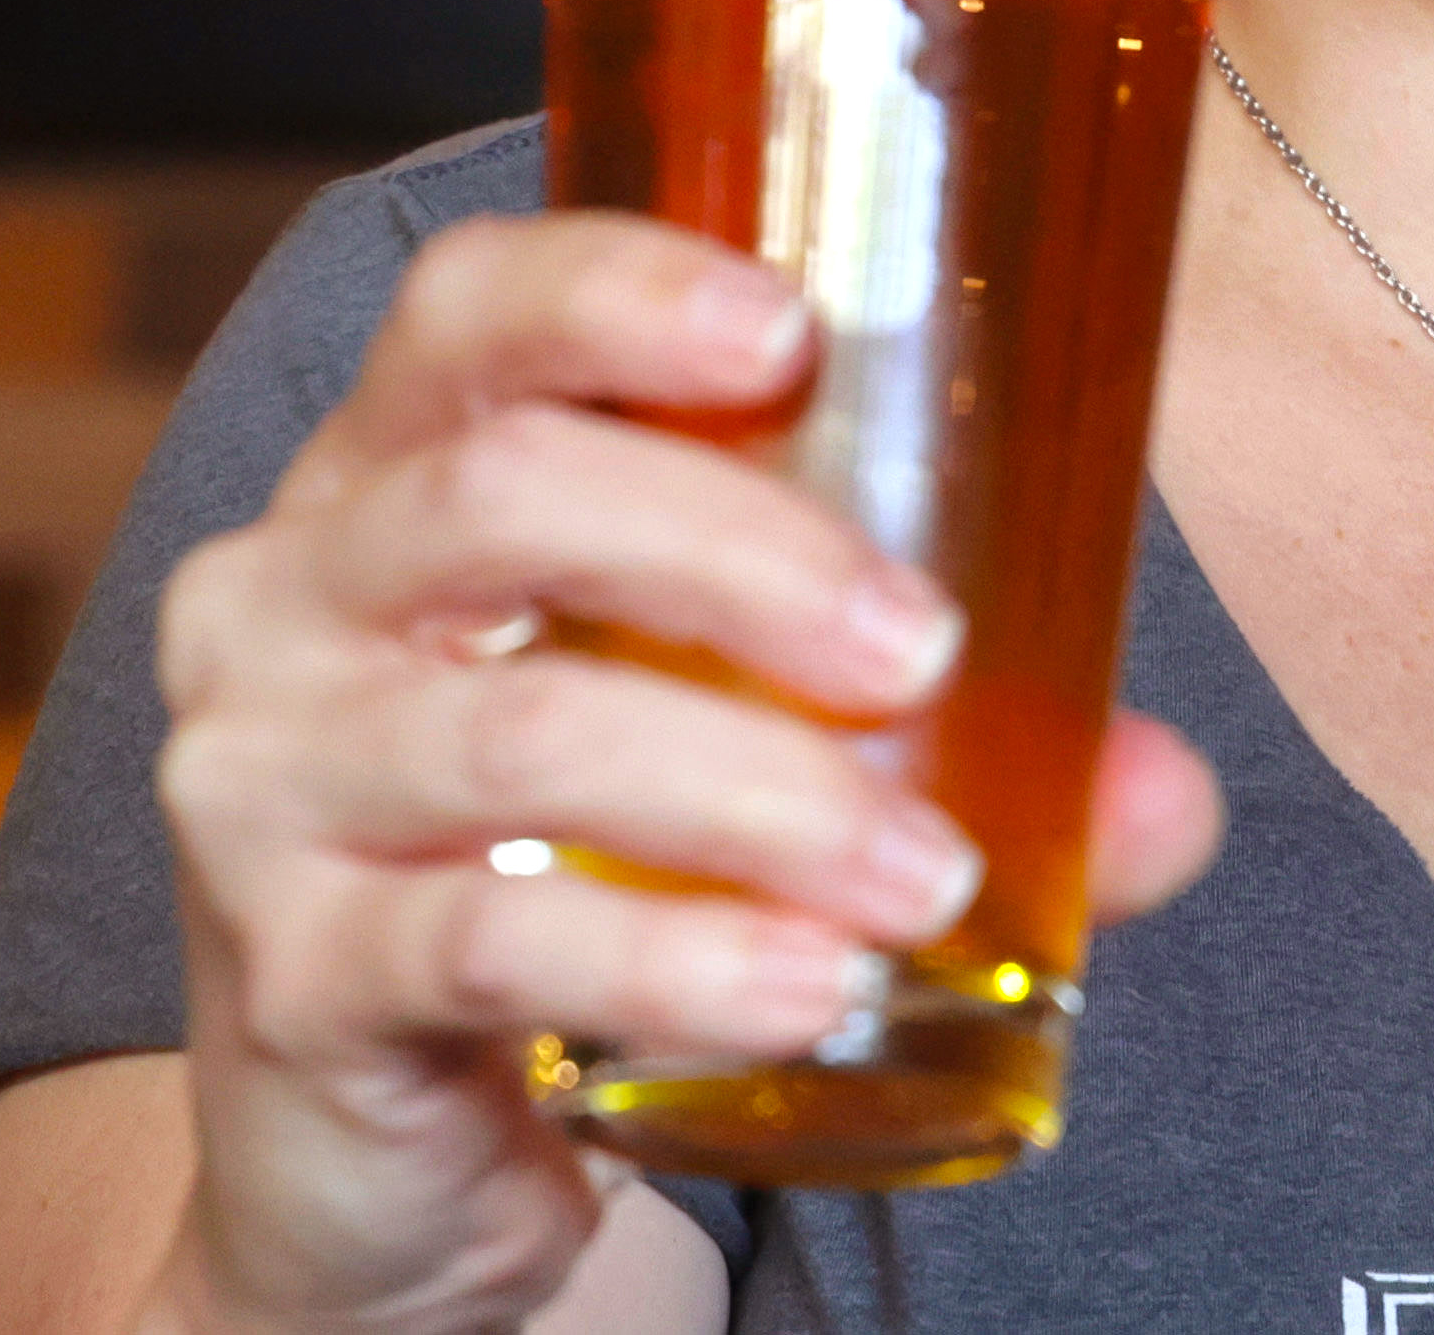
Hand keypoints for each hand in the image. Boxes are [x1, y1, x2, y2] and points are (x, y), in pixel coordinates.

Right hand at [143, 210, 1221, 1334]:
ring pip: (526, 731)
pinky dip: (678, 960)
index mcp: (394, 471)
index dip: (620, 290)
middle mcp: (291, 594)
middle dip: (748, 556)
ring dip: (763, 795)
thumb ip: (945, 738)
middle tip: (923, 651)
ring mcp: (261, 784)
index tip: (793, 331)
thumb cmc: (567, 855)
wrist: (380, 1144)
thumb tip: (1173, 796)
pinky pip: (491, 942)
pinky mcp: (289, 977)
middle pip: (510, 491)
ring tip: (925, 877)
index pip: (472, 309)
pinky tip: (806, 987)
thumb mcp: (716, 740)